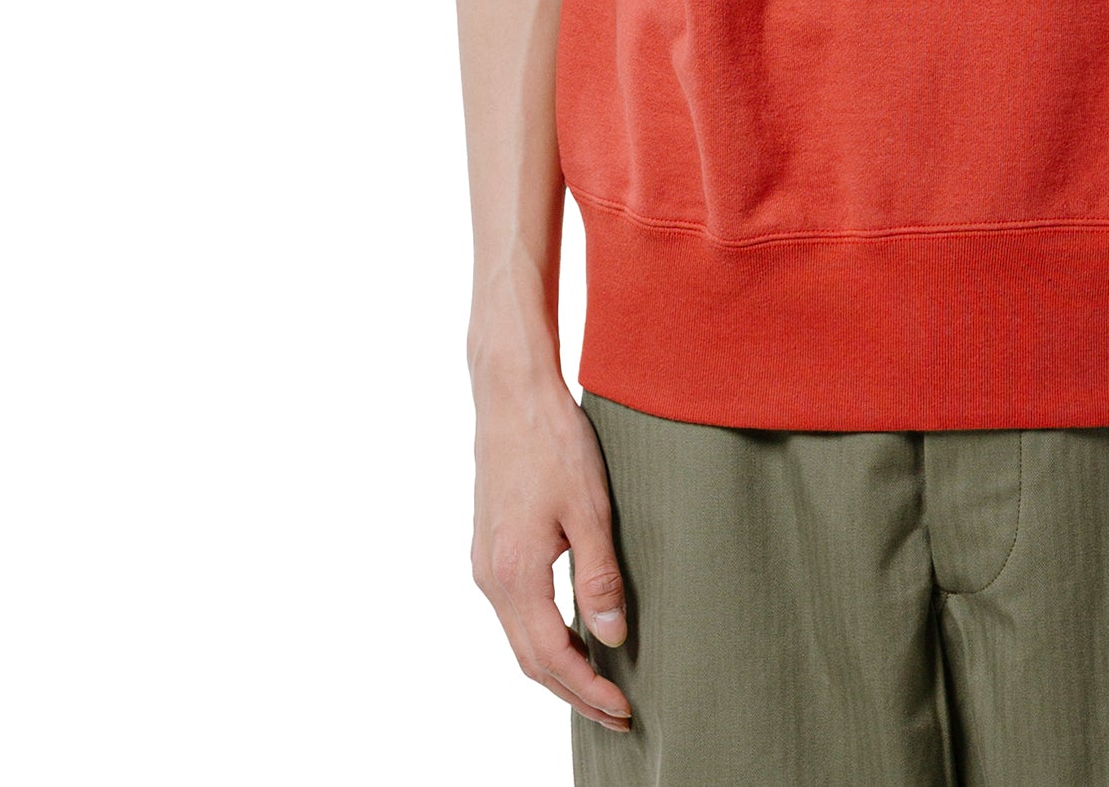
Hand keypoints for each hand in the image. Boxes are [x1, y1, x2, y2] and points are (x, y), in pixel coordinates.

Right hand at [470, 375, 633, 733]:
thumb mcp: (590, 508)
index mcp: (515, 574)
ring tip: (599, 684)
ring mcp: (485, 563)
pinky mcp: (489, 547)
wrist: (511, 394)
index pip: (552, 656)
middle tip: (617, 713)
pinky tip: (571, 634)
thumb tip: (612, 638)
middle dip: (573, 692)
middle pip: (530, 659)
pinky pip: (515, 612)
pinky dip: (542, 636)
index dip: (588, 689)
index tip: (623, 708)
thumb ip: (599, 576)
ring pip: (519, 638)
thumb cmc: (554, 443)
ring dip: (557, 667)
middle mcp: (491, 578)